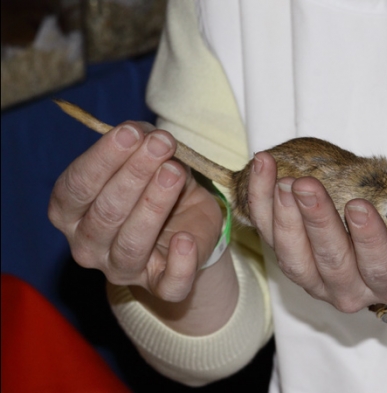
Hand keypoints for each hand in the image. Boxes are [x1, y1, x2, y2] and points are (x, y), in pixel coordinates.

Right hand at [48, 122, 222, 301]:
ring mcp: (122, 269)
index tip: (132, 133)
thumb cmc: (159, 185)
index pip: (76, 187)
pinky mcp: (159, 286)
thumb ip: (142, 143)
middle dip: (135, 174)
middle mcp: (88, 246)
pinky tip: (186, 239)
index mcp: (72, 213)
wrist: (189, 221)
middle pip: (105, 214)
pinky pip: (169, 284)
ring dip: (155, 204)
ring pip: (132, 244)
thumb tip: (144, 133)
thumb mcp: (150, 158)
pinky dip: (179, 263)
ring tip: (175, 172)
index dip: (103, 158)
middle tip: (162, 145)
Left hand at [247, 152, 386, 311]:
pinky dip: (262, 205)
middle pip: (329, 262)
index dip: (368, 239)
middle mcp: (349, 289)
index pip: (379, 266)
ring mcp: (315, 279)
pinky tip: (264, 171)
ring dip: (280, 216)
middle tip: (305, 185)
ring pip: (292, 254)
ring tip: (279, 177)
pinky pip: (270, 236)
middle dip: (315, 222)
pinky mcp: (292, 260)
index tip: (358, 206)